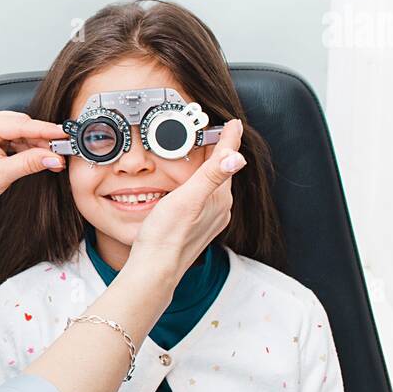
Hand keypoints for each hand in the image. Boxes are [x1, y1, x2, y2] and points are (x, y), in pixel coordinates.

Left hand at [0, 109, 68, 227]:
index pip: (18, 124)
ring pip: (21, 132)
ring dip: (37, 145)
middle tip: (61, 152)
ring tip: (53, 159)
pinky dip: (28, 149)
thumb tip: (52, 157)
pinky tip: (41, 157)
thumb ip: (29, 163)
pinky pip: (15, 139)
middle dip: (42, 139)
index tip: (63, 134)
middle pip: (21, 125)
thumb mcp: (0, 175)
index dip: (44, 130)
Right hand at [127, 119, 246, 277]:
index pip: (227, 160)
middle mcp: (220, 209)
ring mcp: (210, 219)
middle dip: (218, 150)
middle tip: (212, 130)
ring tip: (200, 152)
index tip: (232, 122)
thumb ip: (213, 175)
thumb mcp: (188, 198)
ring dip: (207, 167)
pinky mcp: (197, 226)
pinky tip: (188, 184)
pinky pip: (204, 198)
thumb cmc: (166, 236)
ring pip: (213, 185)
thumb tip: (237, 155)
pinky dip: (199, 184)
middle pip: (221, 171)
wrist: (154, 268)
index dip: (228, 138)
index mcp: (220, 198)